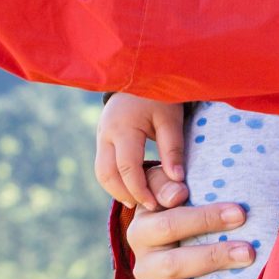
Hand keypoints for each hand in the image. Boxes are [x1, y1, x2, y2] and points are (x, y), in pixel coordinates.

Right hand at [95, 94, 191, 209]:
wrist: (140, 72)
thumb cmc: (159, 94)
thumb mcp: (170, 119)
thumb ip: (173, 149)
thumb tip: (177, 180)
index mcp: (122, 128)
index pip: (125, 168)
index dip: (139, 189)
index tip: (155, 205)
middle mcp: (106, 133)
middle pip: (106, 174)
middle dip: (123, 193)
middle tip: (144, 206)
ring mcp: (101, 135)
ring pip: (101, 171)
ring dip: (117, 189)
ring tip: (138, 200)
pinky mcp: (103, 137)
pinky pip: (104, 164)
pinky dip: (115, 179)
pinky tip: (132, 186)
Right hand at [124, 195, 254, 278]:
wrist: (163, 233)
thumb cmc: (179, 205)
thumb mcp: (168, 189)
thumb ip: (166, 183)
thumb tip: (178, 190)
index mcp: (145, 226)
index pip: (173, 221)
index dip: (206, 218)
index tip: (240, 213)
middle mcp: (144, 260)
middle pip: (175, 259)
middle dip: (214, 254)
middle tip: (249, 252)